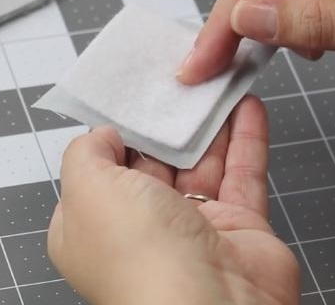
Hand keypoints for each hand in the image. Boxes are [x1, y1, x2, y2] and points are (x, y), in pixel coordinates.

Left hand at [47, 96, 299, 304]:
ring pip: (203, 164)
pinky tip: (248, 107)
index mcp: (95, 225)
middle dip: (167, 121)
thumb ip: (86, 153)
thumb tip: (103, 135)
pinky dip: (247, 140)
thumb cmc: (141, 257)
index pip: (101, 168)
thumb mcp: (87, 189)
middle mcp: (142, 229)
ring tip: (217, 82)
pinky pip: (244, 175)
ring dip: (212, 123)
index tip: (131, 93)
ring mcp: (193, 230)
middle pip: (155, 161)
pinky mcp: (239, 229)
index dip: (116, 130)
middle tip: (180, 78)